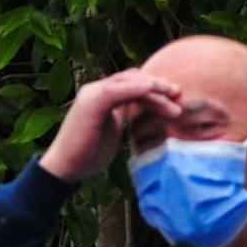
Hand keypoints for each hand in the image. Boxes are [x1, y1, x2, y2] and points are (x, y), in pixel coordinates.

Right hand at [38, 69, 183, 182]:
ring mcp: (93, 93)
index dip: (153, 89)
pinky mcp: (92, 101)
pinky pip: (119, 90)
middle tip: (179, 94)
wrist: (66, 166)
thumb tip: (143, 119)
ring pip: (129, 82)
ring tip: (174, 99)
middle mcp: (97, 90)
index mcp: (102, 97)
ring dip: (153, 88)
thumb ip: (123, 119)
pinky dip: (139, 88)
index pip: (132, 85)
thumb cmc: (89, 154)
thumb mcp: (113, 132)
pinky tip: (155, 91)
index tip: (174, 98)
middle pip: (133, 80)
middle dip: (157, 85)